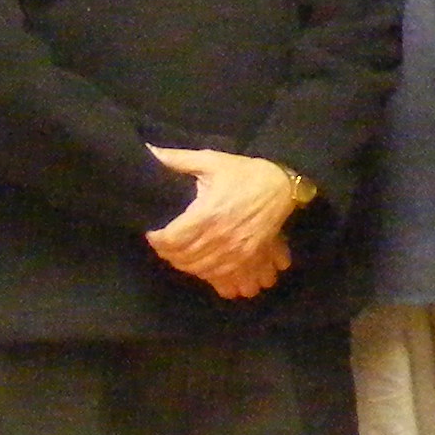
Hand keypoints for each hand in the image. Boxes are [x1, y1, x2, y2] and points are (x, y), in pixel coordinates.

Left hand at [146, 147, 300, 298]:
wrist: (284, 186)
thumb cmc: (246, 173)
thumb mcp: (213, 161)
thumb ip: (179, 159)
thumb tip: (150, 152)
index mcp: (207, 214)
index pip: (171, 240)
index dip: (157, 240)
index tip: (154, 233)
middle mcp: (221, 238)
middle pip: (184, 259)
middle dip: (170, 255)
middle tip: (168, 246)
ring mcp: (237, 252)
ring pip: (204, 272)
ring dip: (191, 268)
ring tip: (186, 258)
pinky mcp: (250, 260)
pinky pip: (230, 281)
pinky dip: (218, 283)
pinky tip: (212, 273)